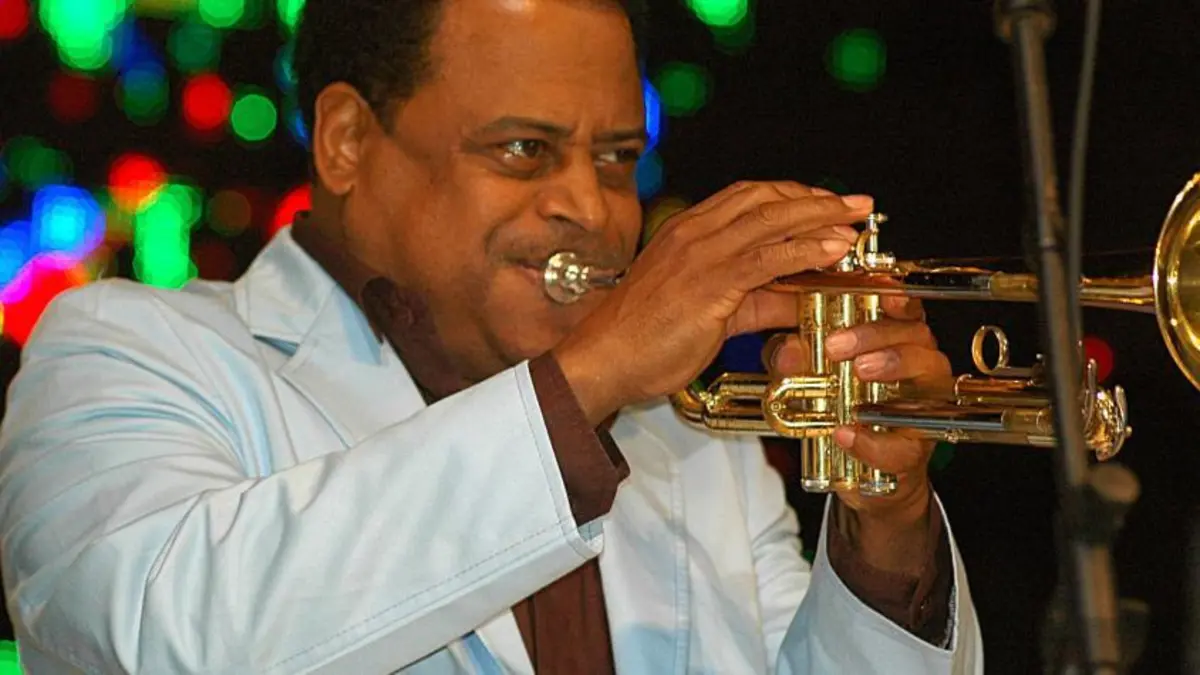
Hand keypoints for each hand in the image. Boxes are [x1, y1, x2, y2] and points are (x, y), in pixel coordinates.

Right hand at [554, 181, 873, 424]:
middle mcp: (694, 233)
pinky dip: (806, 249)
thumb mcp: (712, 314)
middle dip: (815, 199)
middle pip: (765, 199)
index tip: (825, 204)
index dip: (792, 197)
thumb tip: (803, 298)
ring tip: (856, 219)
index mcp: (686, 232)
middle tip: (855, 204)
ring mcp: (701, 254)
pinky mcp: (710, 282)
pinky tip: (834, 249)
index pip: (747, 198)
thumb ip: (759, 301)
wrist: (604, 359)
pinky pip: (768, 258)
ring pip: (772, 220)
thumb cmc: (644, 339)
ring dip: (821, 216)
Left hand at [768, 295, 949, 573]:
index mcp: (894, 339)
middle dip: (874, 334)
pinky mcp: (914, 449)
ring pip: (927, 376)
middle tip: (838, 345)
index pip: (903, 309)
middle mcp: (917, 365)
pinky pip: (902, 444)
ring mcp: (922, 406)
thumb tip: (787, 350)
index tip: (882, 293)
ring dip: (892, 366)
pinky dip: (872, 441)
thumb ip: (791, 360)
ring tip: (859, 371)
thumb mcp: (803, 375)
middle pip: (914, 334)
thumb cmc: (837, 408)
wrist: (855, 469)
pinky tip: (846, 434)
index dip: (896, 297)